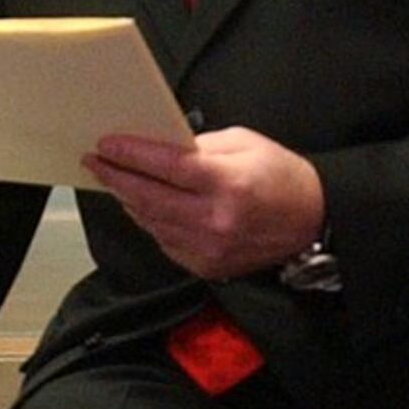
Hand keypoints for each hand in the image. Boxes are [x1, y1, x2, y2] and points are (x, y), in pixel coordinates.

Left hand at [84, 127, 323, 280]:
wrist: (312, 219)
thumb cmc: (281, 176)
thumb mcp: (244, 143)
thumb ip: (199, 146)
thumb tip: (159, 148)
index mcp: (227, 182)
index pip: (165, 166)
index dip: (130, 155)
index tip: (106, 145)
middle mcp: (216, 219)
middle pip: (149, 198)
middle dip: (116, 177)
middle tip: (95, 162)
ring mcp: (210, 248)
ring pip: (152, 223)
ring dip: (128, 200)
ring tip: (114, 180)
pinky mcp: (208, 266)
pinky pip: (165, 243)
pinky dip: (150, 223)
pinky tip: (142, 206)